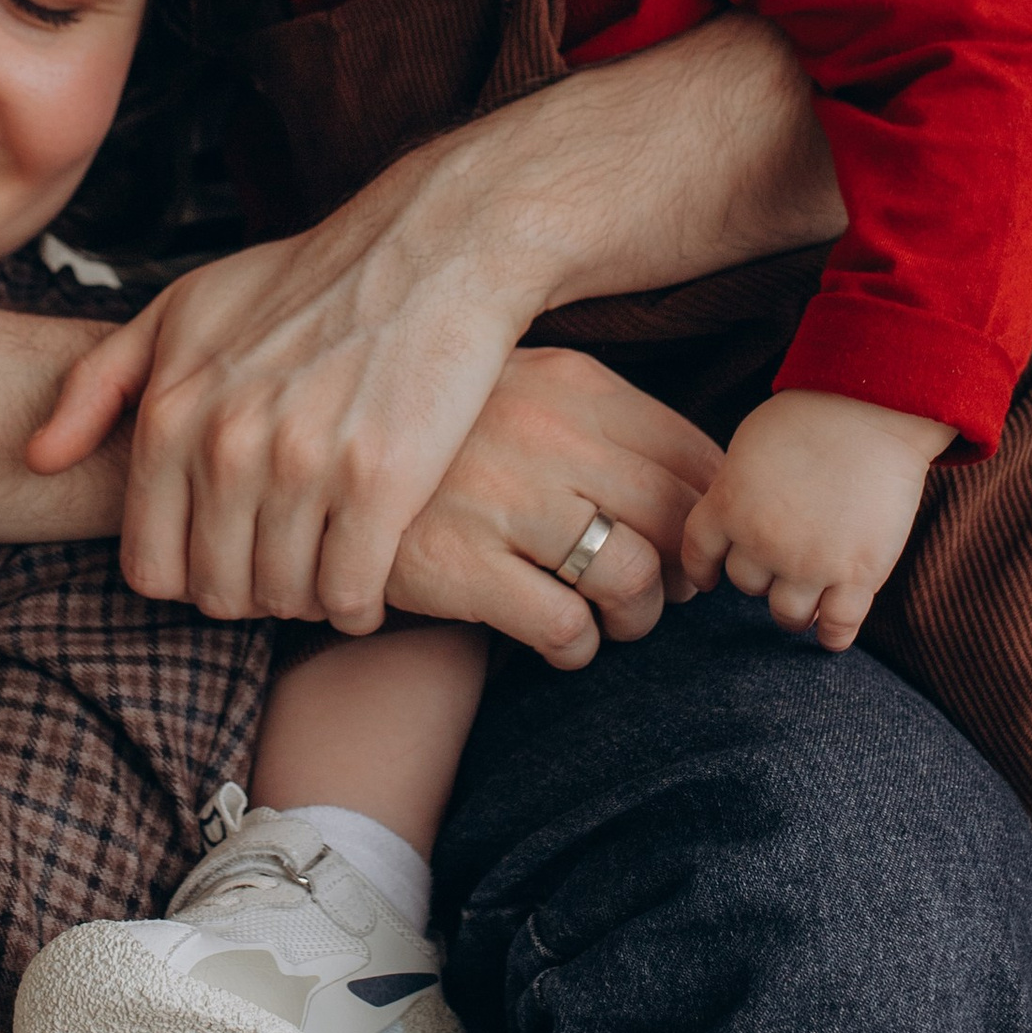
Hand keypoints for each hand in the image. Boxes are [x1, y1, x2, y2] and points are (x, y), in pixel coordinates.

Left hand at [30, 175, 550, 631]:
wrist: (428, 246)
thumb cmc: (303, 281)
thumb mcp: (180, 310)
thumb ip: (97, 385)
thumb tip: (37, 458)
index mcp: (169, 413)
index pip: (149, 566)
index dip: (187, 575)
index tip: (226, 553)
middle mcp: (225, 445)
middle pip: (216, 592)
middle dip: (249, 590)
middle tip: (284, 561)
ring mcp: (301, 466)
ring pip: (285, 599)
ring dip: (306, 596)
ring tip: (327, 560)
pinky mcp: (379, 482)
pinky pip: (350, 595)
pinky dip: (358, 601)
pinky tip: (370, 569)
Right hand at [385, 347, 724, 670]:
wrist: (321, 460)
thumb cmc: (444, 436)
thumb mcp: (525, 390)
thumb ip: (603, 421)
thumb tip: (695, 485)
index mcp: (574, 384)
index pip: (693, 454)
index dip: (709, 514)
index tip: (692, 544)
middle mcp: (549, 434)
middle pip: (674, 518)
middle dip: (682, 573)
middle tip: (658, 592)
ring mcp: (505, 499)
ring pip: (633, 576)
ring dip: (636, 617)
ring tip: (609, 621)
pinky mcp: (462, 564)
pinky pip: (565, 625)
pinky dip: (578, 648)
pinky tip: (559, 641)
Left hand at [682, 388, 953, 648]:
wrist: (873, 408)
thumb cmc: (812, 415)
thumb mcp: (750, 446)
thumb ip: (737, 489)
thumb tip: (736, 520)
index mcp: (728, 505)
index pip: (699, 555)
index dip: (704, 570)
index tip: (711, 579)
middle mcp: (762, 542)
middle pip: (747, 584)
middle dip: (761, 574)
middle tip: (783, 562)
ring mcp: (810, 563)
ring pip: (786, 614)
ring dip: (793, 608)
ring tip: (807, 599)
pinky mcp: (858, 575)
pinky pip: (838, 626)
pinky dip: (833, 635)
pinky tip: (832, 632)